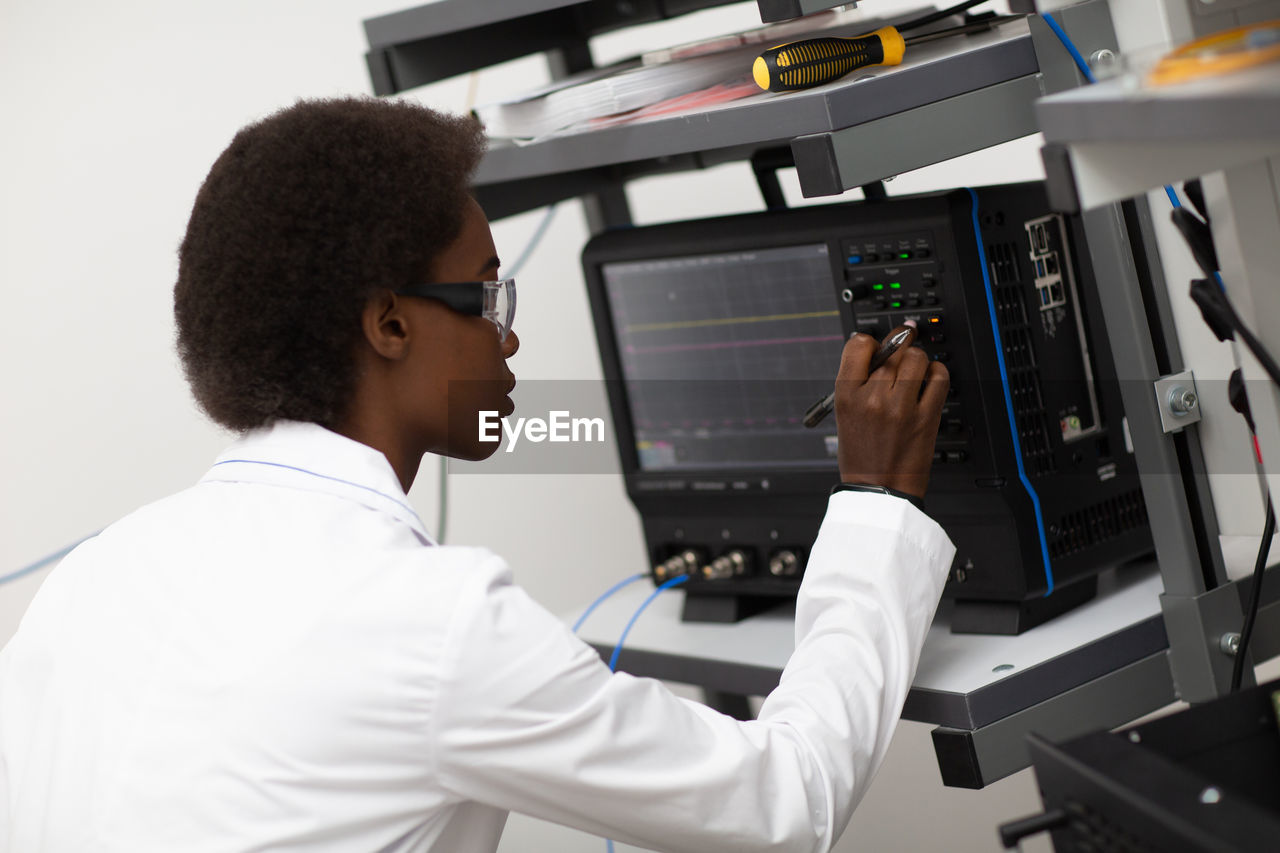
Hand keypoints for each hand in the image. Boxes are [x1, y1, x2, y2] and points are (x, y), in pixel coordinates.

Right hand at [833, 327, 948, 498]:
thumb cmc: (862, 455)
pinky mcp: (926, 417)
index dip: (871, 343)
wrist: (878, 490)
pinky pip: (939, 377)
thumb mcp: (846, 414)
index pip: (859, 344)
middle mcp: (872, 398)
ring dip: (918, 360)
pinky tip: (929, 382)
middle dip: (898, 348)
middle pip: (892, 349)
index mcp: (846, 395)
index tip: (878, 347)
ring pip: (916, 358)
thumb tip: (883, 349)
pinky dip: (937, 373)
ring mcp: (900, 407)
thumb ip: (861, 382)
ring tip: (914, 372)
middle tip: (901, 353)